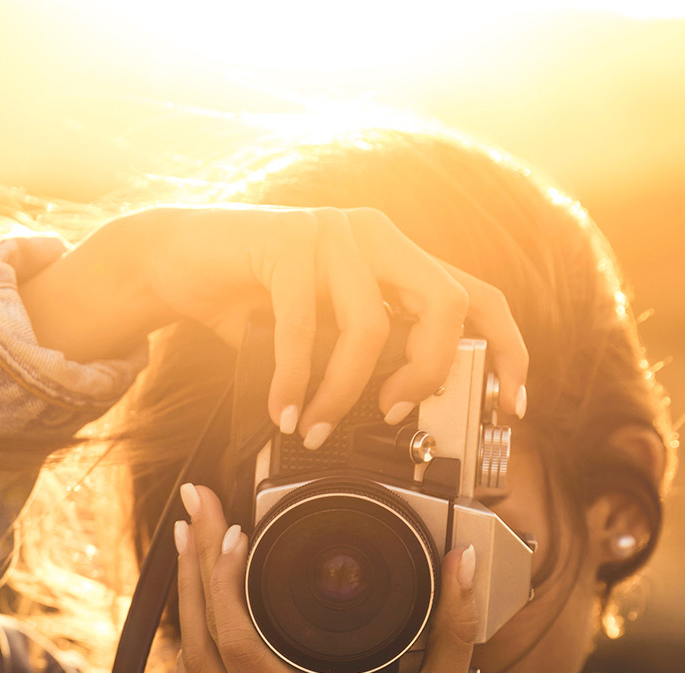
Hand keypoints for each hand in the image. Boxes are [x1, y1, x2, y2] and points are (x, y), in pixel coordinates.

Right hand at [19, 205, 528, 438]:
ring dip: (344, 392)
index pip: (477, 296)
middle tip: (395, 415)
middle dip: (428, 372)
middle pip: (444, 302)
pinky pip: (303, 326)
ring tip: (319, 429)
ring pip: (369, 324)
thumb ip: (359, 357)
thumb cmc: (246, 300)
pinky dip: (295, 380)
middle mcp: (375, 235)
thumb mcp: (317, 333)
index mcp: (394, 257)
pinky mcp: (286, 240)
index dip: (508, 350)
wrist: (170, 260)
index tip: (513, 406)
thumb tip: (394, 419)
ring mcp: (333, 231)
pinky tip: (283, 410)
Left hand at [169, 484, 479, 672]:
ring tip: (190, 550)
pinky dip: (188, 662)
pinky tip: (194, 624)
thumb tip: (462, 561)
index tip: (234, 530)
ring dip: (186, 609)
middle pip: (204, 644)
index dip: (225, 580)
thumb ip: (453, 626)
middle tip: (195, 509)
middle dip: (195, 569)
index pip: (239, 641)